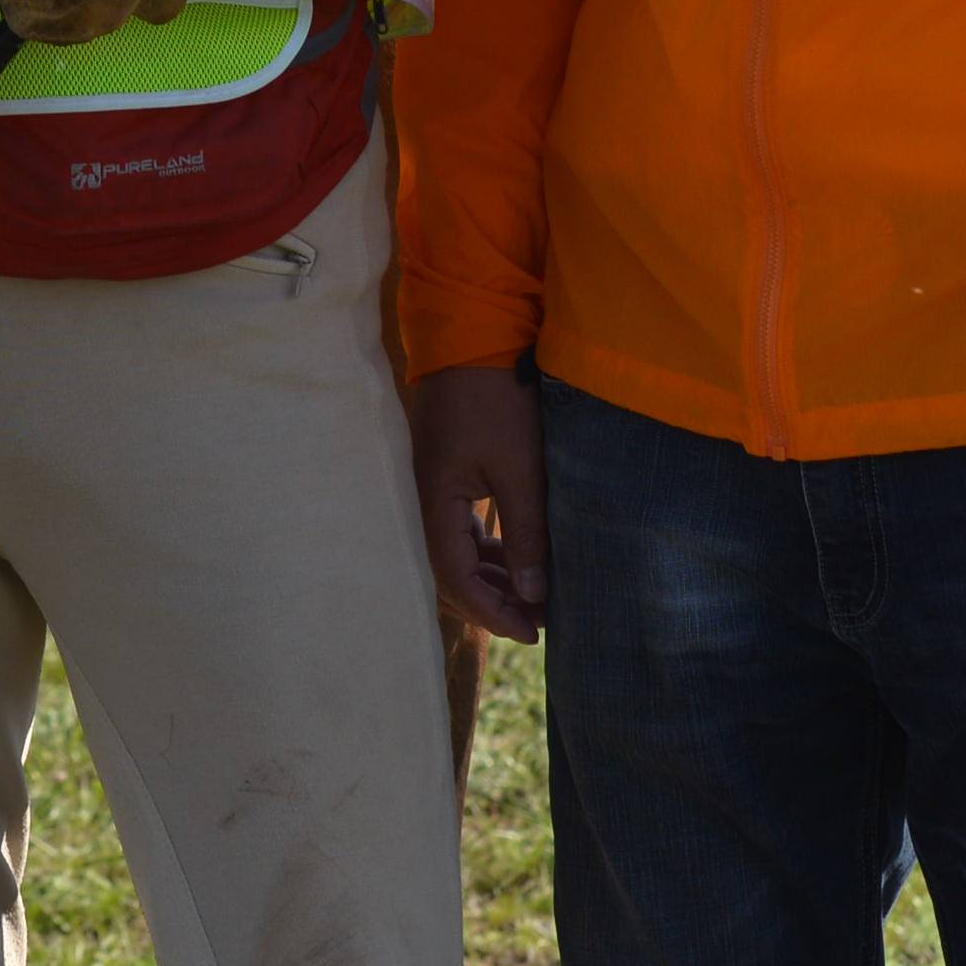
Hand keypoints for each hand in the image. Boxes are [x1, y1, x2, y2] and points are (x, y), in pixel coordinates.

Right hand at [411, 362, 550, 642]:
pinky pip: (466, 527)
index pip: (455, 578)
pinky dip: (493, 550)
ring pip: (460, 551)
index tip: (532, 633)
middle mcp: (427, 499)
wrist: (475, 331)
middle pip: (452, 572)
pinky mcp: (451, 471)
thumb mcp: (520, 467)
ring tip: (536, 597)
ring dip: (495, 578)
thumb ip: (527, 532)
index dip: (492, 614)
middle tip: (539, 624)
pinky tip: (522, 558)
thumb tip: (535, 594)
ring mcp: (437, 485)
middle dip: (494, 603)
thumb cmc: (497, 396)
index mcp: (435, 501)